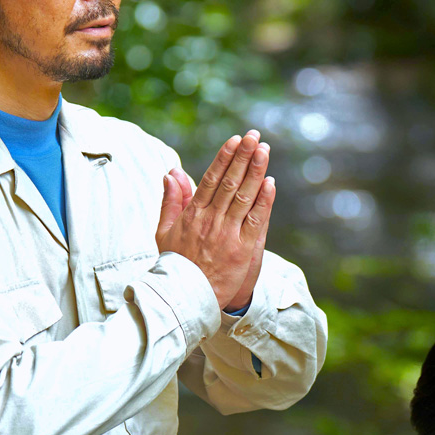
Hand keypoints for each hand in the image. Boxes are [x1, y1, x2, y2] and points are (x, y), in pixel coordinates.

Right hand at [155, 132, 273, 310]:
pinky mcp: (241, 250)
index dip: (224, 158)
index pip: (211, 179)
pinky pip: (255, 221)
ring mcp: (227, 235)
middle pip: (230, 182)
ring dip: (255, 171)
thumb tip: (171, 172)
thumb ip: (171, 201)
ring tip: (264, 150)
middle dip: (243, 157)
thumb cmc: (175, 264)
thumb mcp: (164, 231)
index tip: (235, 140)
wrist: (184, 298)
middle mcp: (211, 221)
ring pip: (244, 197)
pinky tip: (270, 183)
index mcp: (193, 214)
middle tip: (254, 136)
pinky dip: (263, 202)